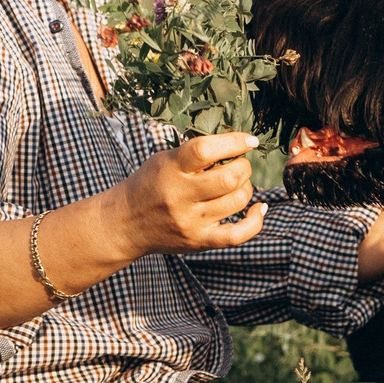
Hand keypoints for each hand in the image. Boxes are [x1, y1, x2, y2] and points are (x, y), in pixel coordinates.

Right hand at [118, 132, 266, 253]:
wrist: (125, 223)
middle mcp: (180, 197)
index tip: (249, 141)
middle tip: (239, 165)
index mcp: (171, 170)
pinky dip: (255, 221)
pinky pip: (237, 235)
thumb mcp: (165, 160)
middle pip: (228, 179)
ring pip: (236, 202)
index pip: (205, 150)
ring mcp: (190, 222)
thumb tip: (238, 144)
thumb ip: (195, 153)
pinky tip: (258, 209)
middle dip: (243, 167)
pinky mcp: (198, 241)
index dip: (234, 142)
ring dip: (246, 188)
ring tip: (237, 184)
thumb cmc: (150, 185)